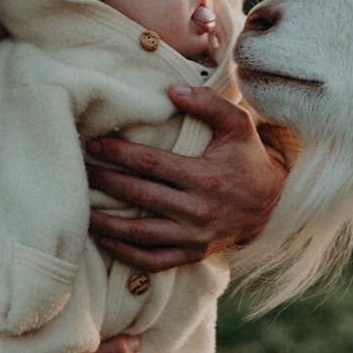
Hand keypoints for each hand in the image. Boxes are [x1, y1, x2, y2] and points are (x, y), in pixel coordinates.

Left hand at [85, 87, 287, 270]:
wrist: (273, 205)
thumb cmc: (248, 160)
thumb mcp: (239, 125)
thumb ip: (209, 104)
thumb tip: (171, 92)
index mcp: (205, 177)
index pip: (151, 163)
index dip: (118, 153)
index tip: (94, 145)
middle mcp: (198, 210)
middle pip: (139, 195)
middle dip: (105, 182)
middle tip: (80, 172)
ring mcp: (195, 237)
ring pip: (141, 233)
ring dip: (106, 222)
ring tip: (80, 210)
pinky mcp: (194, 254)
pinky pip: (153, 261)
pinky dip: (126, 253)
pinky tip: (104, 240)